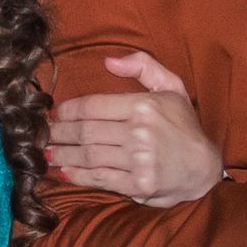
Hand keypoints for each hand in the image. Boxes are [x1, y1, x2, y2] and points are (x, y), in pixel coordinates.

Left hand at [48, 52, 224, 207]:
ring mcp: (139, 160)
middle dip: (59, 134)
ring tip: (47, 154)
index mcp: (143, 105)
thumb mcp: (172, 87)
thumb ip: (143, 66)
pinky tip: (64, 172)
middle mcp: (140, 132)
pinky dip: (78, 176)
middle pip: (86, 131)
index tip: (53, 115)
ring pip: (89, 155)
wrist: (203, 167)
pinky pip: (100, 178)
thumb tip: (108, 62)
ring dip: (63, 155)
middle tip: (43, 135)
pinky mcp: (138, 184)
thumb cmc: (184, 126)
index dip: (67, 111)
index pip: (93, 106)